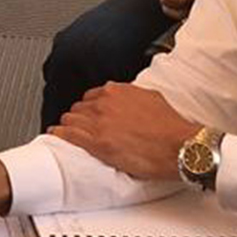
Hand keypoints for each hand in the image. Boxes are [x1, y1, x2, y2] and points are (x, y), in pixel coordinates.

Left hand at [49, 83, 197, 180]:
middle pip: (80, 108)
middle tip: (82, 127)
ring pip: (71, 120)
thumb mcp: (152, 98)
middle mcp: (105, 104)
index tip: (91, 114)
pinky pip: (69, 136)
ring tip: (69, 133)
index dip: (91, 107)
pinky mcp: (98, 143)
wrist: (180, 145)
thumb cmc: (171, 127)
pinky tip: (56, 136)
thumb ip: (133, 96)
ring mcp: (99, 123)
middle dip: (80, 117)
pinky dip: (60, 135)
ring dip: (70, 126)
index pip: (92, 96)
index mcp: (117, 91)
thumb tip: (129, 99)